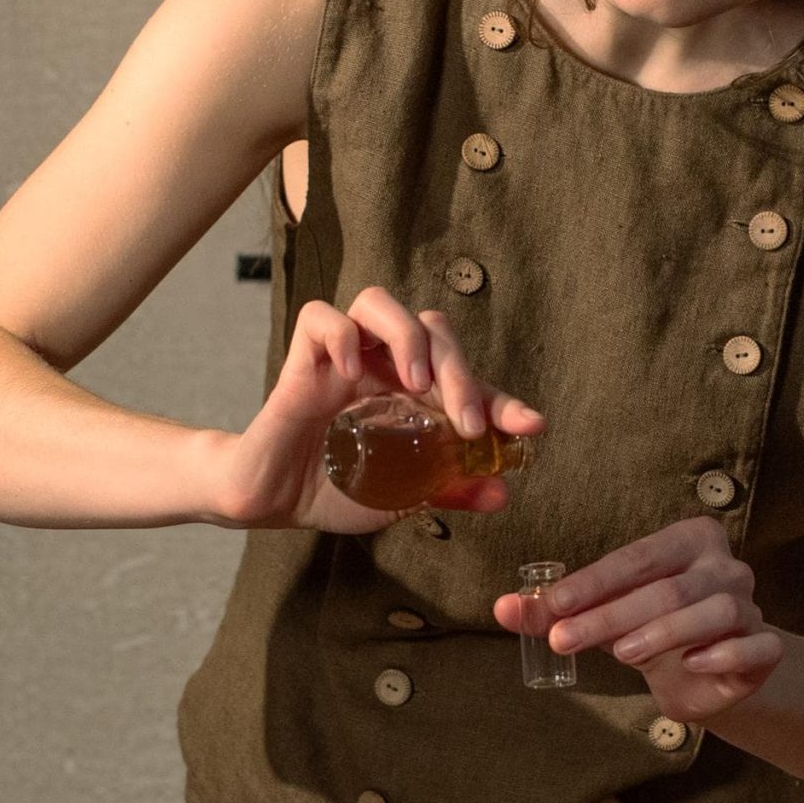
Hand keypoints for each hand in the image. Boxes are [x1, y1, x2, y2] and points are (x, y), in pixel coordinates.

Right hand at [210, 285, 542, 529]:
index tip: (530, 427)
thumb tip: (500, 493)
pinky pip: (319, 317)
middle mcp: (384, 365)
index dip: (503, 399)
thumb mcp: (401, 497)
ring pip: (377, 302)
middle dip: (460, 370)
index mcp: (413, 393)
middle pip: (432, 328)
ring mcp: (343, 358)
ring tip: (414, 384)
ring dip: (406, 337)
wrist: (274, 500)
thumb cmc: (336, 489)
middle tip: (467, 424)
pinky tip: (352, 376)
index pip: (467, 376)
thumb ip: (447, 491)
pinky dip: (340, 336)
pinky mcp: (302, 362)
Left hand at [493, 515, 782, 720]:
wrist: (711, 674)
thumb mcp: (604, 615)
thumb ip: (556, 610)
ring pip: (713, 611)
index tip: (552, 606)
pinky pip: (755, 646)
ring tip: (620, 653)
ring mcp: (751, 606)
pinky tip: (691, 665)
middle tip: (563, 640)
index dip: (593, 582)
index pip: (636, 557)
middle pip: (667, 588)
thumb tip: (499, 607)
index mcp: (689, 541)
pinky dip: (723, 654)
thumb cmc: (652, 629)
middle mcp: (726, 567)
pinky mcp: (767, 649)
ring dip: (662, 632)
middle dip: (610, 615)